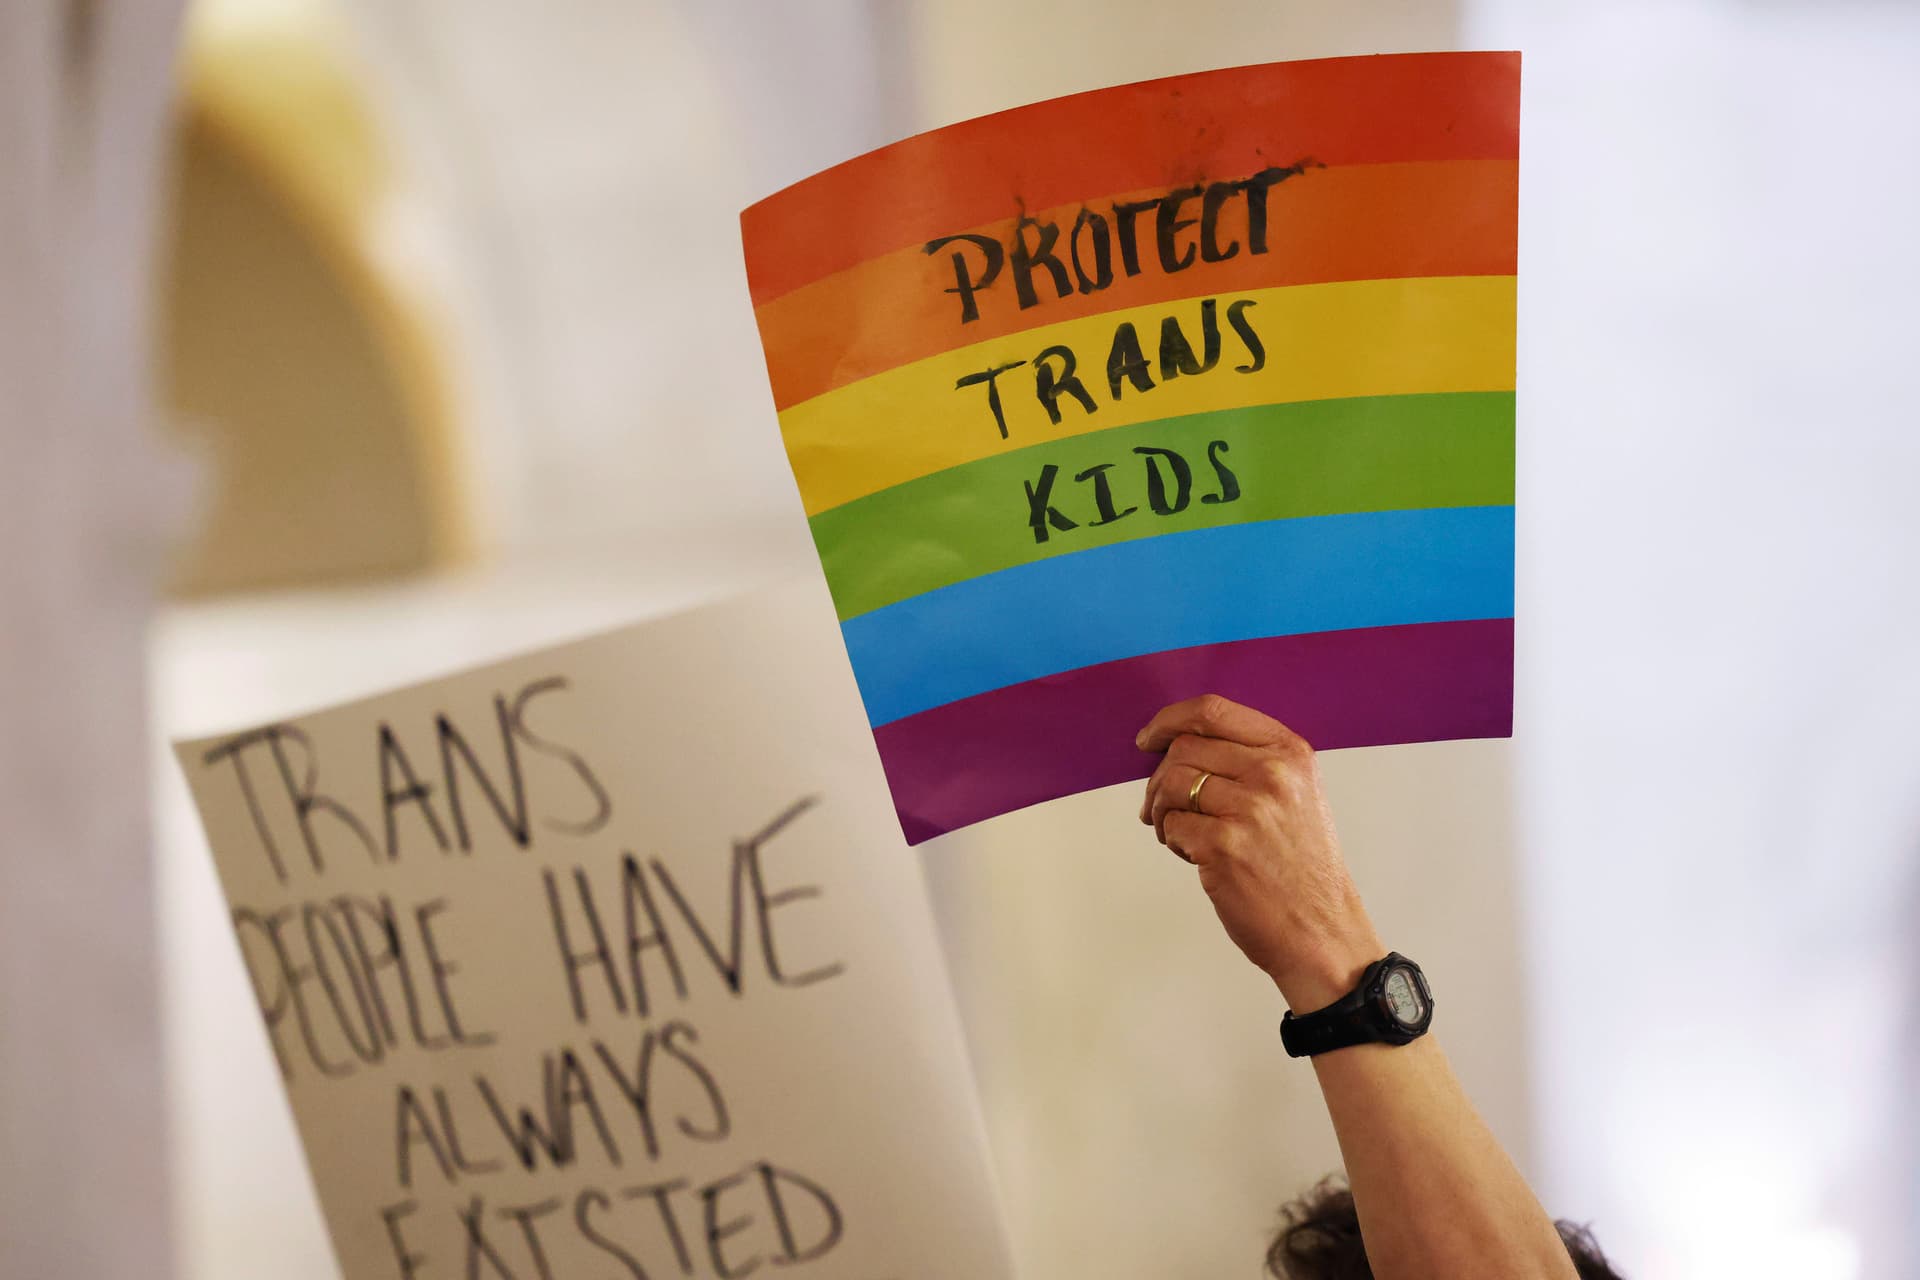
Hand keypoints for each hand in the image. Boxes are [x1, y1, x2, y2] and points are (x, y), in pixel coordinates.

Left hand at [1137, 695, 1383, 1011]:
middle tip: (1160, 807)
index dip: (1169, 720)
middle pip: (1184, 748)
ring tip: (1179, 835)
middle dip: (1159, 777)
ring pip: (1171, 785)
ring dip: (1162, 811)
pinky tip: (1194, 856)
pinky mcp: (1224, 846)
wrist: (1323, 932)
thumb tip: (1178, 748)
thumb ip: (1251, 762)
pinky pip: (1172, 827)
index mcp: (1290, 753)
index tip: (1149, 739)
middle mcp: (1272, 774)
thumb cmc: (1303, 868)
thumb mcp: (1297, 795)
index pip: (1213, 710)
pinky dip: (1172, 841)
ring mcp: (1248, 809)